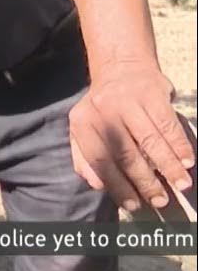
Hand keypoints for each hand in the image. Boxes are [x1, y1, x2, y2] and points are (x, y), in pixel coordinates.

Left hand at [69, 64, 195, 211]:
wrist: (121, 66)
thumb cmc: (104, 107)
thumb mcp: (84, 127)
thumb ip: (84, 156)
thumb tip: (95, 185)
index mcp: (82, 123)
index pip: (99, 160)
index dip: (117, 185)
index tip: (132, 205)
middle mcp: (102, 112)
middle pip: (126, 154)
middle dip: (145, 182)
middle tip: (160, 201)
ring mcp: (128, 102)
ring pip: (151, 142)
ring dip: (168, 166)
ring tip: (181, 185)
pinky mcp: (152, 95)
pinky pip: (168, 125)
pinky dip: (179, 145)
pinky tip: (188, 161)